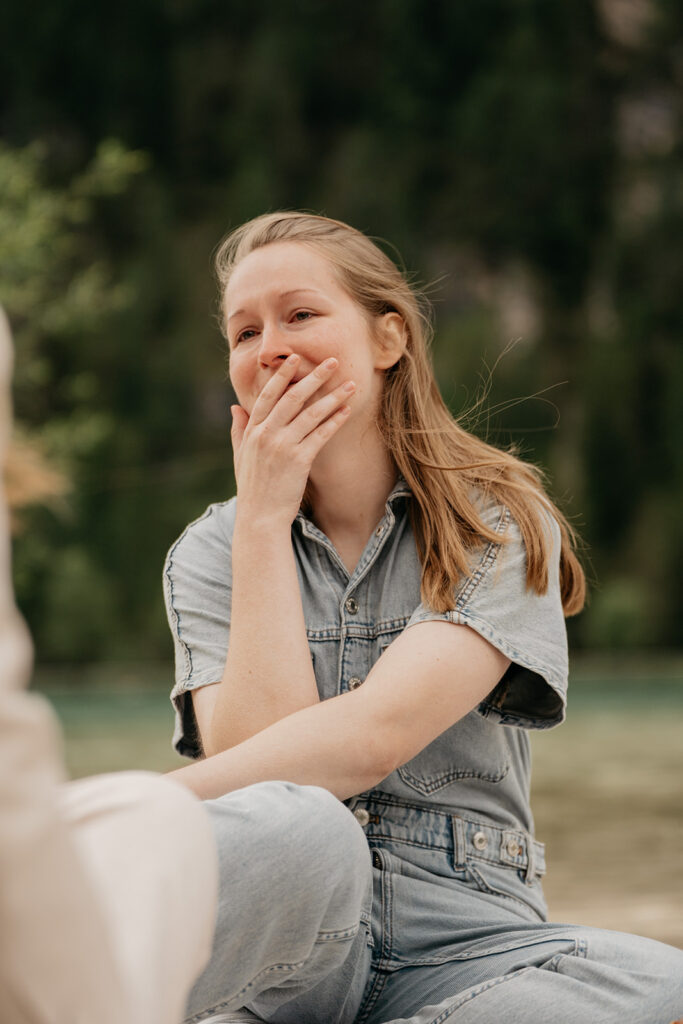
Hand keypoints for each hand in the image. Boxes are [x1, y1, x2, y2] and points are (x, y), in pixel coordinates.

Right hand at [230, 354, 354, 525]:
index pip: (268, 395)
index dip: (282, 375)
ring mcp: (283, 446)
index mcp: (253, 431)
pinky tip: (347, 410)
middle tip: (332, 361)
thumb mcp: (240, 456)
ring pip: (311, 414)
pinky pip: (321, 435)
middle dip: (314, 377)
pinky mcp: (299, 460)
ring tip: (350, 384)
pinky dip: (335, 421)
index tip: (295, 358)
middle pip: (293, 397)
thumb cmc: (252, 488)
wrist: (260, 517)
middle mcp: (267, 435)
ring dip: (333, 397)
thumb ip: (239, 430)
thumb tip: (235, 407)